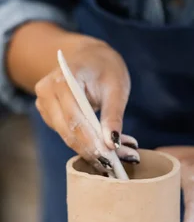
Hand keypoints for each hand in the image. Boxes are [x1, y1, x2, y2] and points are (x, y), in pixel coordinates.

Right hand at [35, 37, 139, 172]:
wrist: (88, 57)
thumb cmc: (105, 68)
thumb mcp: (116, 87)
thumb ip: (113, 114)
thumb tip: (113, 142)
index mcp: (62, 80)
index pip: (74, 118)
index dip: (91, 140)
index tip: (111, 157)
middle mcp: (46, 92)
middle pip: (68, 131)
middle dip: (93, 150)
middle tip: (118, 164)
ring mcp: (44, 104)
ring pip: (67, 136)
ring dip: (92, 149)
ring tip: (121, 155)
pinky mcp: (48, 114)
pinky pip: (67, 133)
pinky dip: (87, 143)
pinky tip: (108, 147)